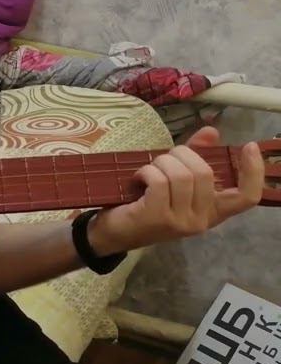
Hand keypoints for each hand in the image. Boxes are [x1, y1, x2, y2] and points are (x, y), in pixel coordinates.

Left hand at [91, 126, 264, 253]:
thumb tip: (212, 132)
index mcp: (212, 212)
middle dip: (180, 154)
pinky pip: (159, 181)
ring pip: (181, 174)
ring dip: (160, 163)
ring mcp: (181, 221)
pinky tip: (137, 179)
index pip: (247, 197)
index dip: (253, 171)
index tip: (250, 147)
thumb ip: (194, 157)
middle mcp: (202, 220)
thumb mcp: (173, 181)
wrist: (110, 232)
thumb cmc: (144, 203)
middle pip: (205, 173)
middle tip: (161, 160)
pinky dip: (146, 172)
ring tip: (148, 171)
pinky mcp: (158, 217)